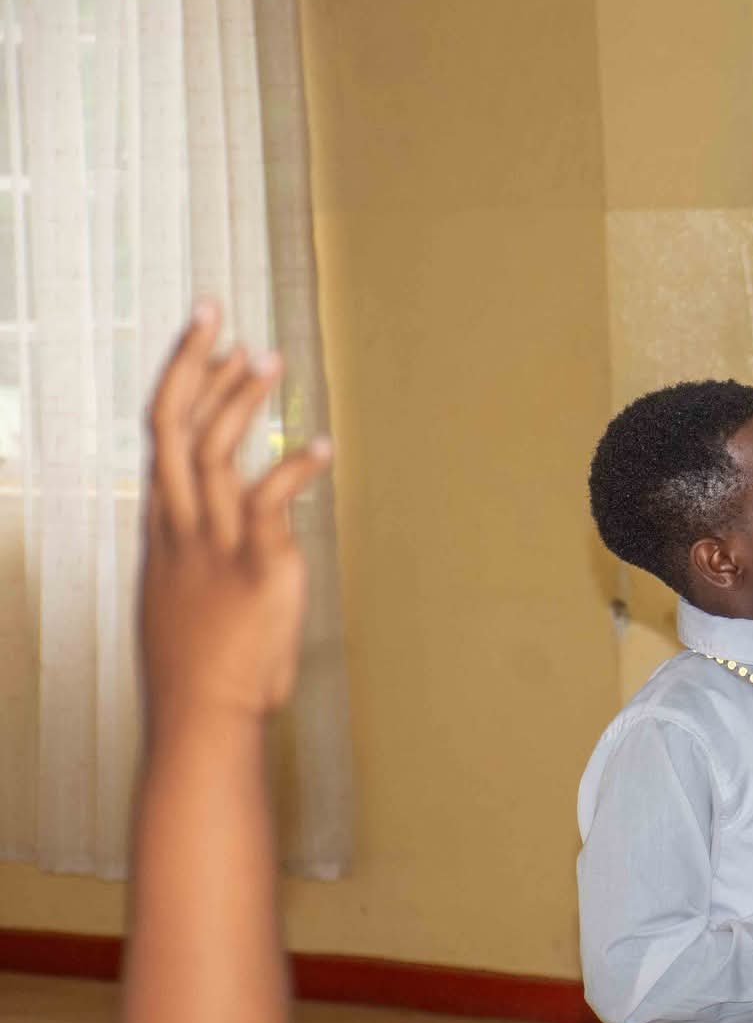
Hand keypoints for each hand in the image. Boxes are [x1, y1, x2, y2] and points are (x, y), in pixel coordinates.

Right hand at [142, 304, 330, 726]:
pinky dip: (295, 468)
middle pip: (173, 424)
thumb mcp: (183, 593)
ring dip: (243, 399)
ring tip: (271, 358)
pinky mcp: (255, 565)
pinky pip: (270, 503)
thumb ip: (198, 551)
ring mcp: (215, 543)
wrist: (203, 713)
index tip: (202, 336)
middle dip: (190, 362)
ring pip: (215, 451)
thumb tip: (218, 523)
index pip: (161, 433)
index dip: (180, 378)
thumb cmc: (201, 660)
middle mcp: (181, 525)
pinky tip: (322, 445)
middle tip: (215, 309)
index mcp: (164, 526)